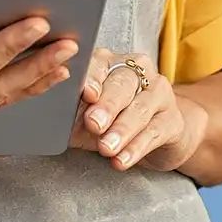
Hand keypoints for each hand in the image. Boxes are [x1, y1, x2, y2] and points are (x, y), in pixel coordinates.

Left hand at [70, 47, 207, 172]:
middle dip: (107, 105)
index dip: (93, 77)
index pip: (100, 63)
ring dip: (121, 130)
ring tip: (106, 148)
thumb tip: (48, 117)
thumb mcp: (86, 113)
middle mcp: (137, 70)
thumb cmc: (110, 120)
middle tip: (93, 124)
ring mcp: (159, 93)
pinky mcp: (173, 119)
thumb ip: (71, 110)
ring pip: (140, 108)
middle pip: (122, 84)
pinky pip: (154, 132)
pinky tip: (122, 160)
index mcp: (110, 62)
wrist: (156, 134)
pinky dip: (136, 148)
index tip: (86, 93)